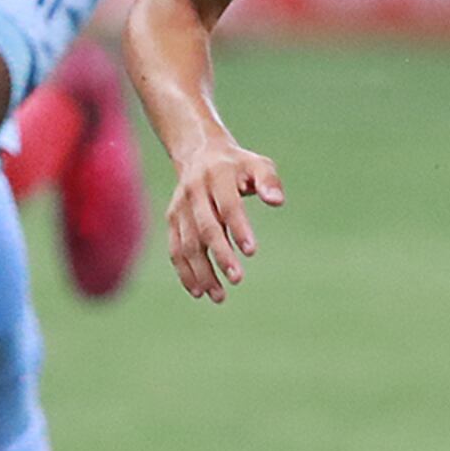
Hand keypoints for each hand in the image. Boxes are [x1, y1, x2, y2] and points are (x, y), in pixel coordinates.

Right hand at [166, 136, 285, 303]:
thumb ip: (269, 181)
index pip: (228, 205)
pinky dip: (185, 272)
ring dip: (201, 271)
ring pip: (187, 243)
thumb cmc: (238, 165)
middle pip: (206, 228)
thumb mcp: (258, 164)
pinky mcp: (172, 221)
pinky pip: (175, 249)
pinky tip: (199, 291)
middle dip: (220, 255)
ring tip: (219, 296)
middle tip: (237, 279)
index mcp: (217, 176)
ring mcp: (180, 207)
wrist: (200, 154)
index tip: (251, 251)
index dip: (238, 228)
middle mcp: (194, 192)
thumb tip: (277, 201)